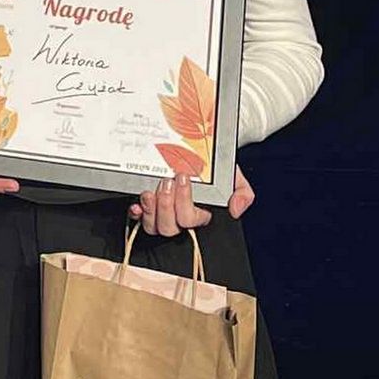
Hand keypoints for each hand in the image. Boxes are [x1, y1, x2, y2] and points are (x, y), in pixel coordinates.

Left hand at [131, 163, 253, 236]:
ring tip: (150, 191)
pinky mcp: (147, 207)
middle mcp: (179, 217)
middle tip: (166, 181)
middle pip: (170, 227)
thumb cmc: (215, 168)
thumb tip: (235, 209)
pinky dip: (136, 213)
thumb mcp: (234, 176)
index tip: (183, 178)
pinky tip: (136, 204)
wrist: (200, 151)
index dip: (184, 204)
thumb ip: (242, 192)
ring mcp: (161, 214)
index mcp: (199, 214)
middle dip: (166, 205)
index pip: (191, 220)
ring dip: (150, 210)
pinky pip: (138, 219)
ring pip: (153, 226)